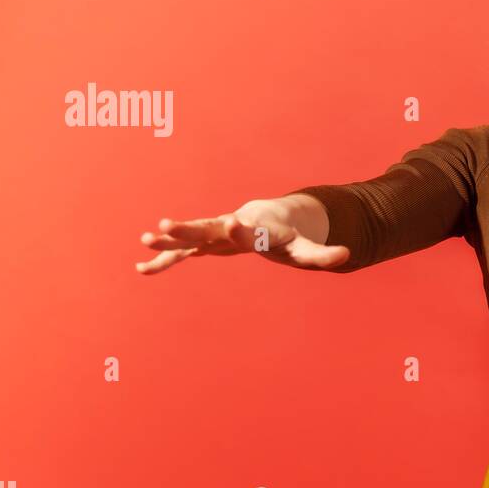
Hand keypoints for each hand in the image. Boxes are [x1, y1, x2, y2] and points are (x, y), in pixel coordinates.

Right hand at [134, 200, 350, 274]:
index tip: (230, 222)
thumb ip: (324, 254)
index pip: (250, 230)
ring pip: (192, 235)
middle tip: (167, 225)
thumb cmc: (291, 237)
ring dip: (169, 239)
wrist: (271, 218)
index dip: (242, 228)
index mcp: (259, 229)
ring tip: (145, 239)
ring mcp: (217, 234)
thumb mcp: (308, 249)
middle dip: (191, 228)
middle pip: (211, 227)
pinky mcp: (206, 244)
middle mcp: (233, 228)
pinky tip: (142, 269)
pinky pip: (183, 253)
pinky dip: (165, 260)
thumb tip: (346, 254)